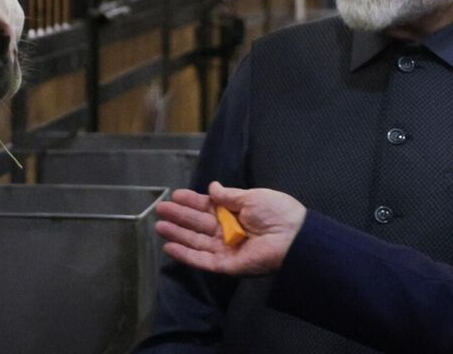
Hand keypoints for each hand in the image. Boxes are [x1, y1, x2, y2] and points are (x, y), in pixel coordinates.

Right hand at [154, 181, 304, 275]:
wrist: (294, 236)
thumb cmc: (277, 213)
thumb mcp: (252, 197)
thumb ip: (229, 195)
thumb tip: (211, 186)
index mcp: (235, 213)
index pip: (208, 207)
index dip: (191, 202)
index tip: (175, 195)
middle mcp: (228, 231)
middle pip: (198, 224)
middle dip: (179, 217)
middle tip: (160, 209)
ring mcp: (225, 249)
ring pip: (196, 242)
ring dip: (177, 234)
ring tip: (159, 226)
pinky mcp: (226, 265)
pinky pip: (202, 260)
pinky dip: (186, 255)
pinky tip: (170, 247)